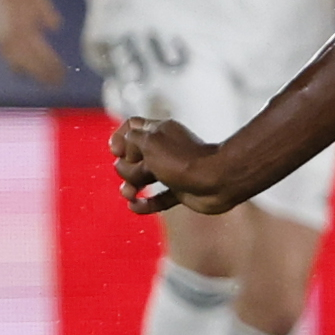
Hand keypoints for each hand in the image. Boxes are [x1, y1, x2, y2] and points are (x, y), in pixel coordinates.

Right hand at [0, 0, 65, 85]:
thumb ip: (48, 14)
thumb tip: (56, 27)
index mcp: (21, 28)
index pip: (40, 53)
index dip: (52, 66)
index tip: (63, 74)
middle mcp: (10, 38)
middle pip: (30, 64)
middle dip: (45, 75)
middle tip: (59, 82)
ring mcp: (2, 41)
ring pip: (18, 66)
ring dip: (33, 75)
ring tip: (47, 81)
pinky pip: (9, 62)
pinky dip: (20, 69)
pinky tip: (31, 73)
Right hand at [111, 117, 245, 215]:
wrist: (218, 181)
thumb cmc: (183, 159)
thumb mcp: (149, 141)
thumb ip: (130, 140)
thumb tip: (125, 153)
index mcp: (159, 131)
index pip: (131, 127)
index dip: (119, 138)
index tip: (116, 151)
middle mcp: (165, 149)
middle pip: (132, 157)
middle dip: (126, 168)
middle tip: (139, 172)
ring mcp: (173, 171)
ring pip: (142, 179)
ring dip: (130, 187)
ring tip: (130, 194)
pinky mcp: (181, 190)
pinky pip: (157, 199)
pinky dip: (145, 204)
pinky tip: (134, 206)